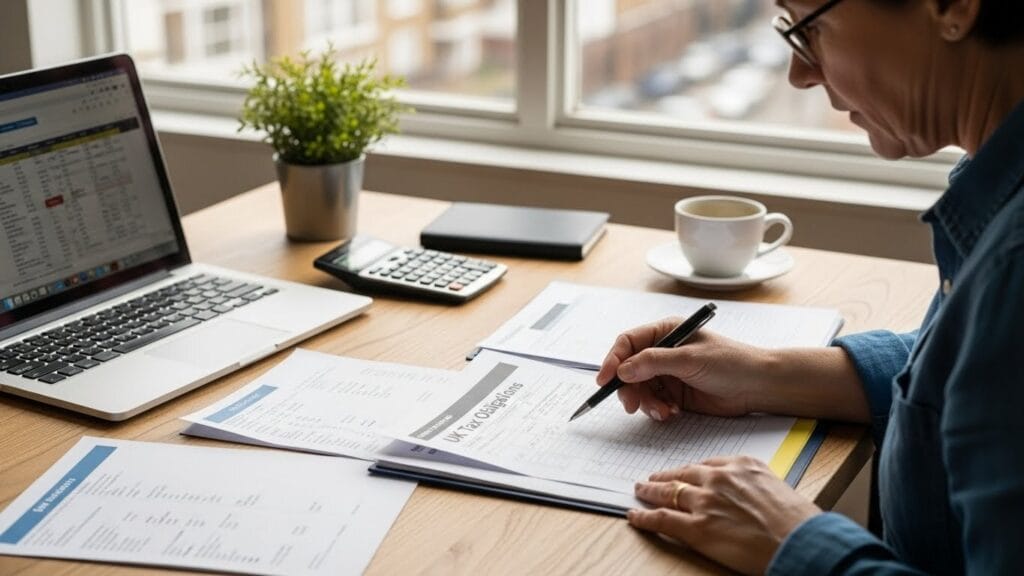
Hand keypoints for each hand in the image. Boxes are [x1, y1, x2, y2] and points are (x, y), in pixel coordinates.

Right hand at [596, 318, 770, 420]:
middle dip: (628, 388)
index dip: (613, 360)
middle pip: (628, 369)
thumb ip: (653, 363)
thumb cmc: (730, 362)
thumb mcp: (689, 359)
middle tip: (632, 405)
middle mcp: (662, 351)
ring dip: (646, 403)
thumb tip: (622, 370)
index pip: (628, 343)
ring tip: (663, 410)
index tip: (604, 380)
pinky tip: (672, 412)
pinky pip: (653, 402)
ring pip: (639, 389)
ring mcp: (668, 373)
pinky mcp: (674, 393)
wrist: (758, 386)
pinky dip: (657, 409)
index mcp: (665, 331)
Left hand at [628, 456, 820, 575]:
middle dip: (665, 476)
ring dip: (650, 491)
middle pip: (683, 474)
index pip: (706, 464)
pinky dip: (645, 517)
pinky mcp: (697, 528)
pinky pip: (662, 519)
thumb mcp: (778, 490)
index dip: (690, 470)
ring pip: (668, 492)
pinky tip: (635, 516)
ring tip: (641, 491)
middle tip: (653, 477)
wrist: (801, 542)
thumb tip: (748, 497)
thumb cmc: (798, 522)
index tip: (683, 472)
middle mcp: (720, 478)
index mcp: (741, 465)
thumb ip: (755, 488)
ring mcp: (705, 502)